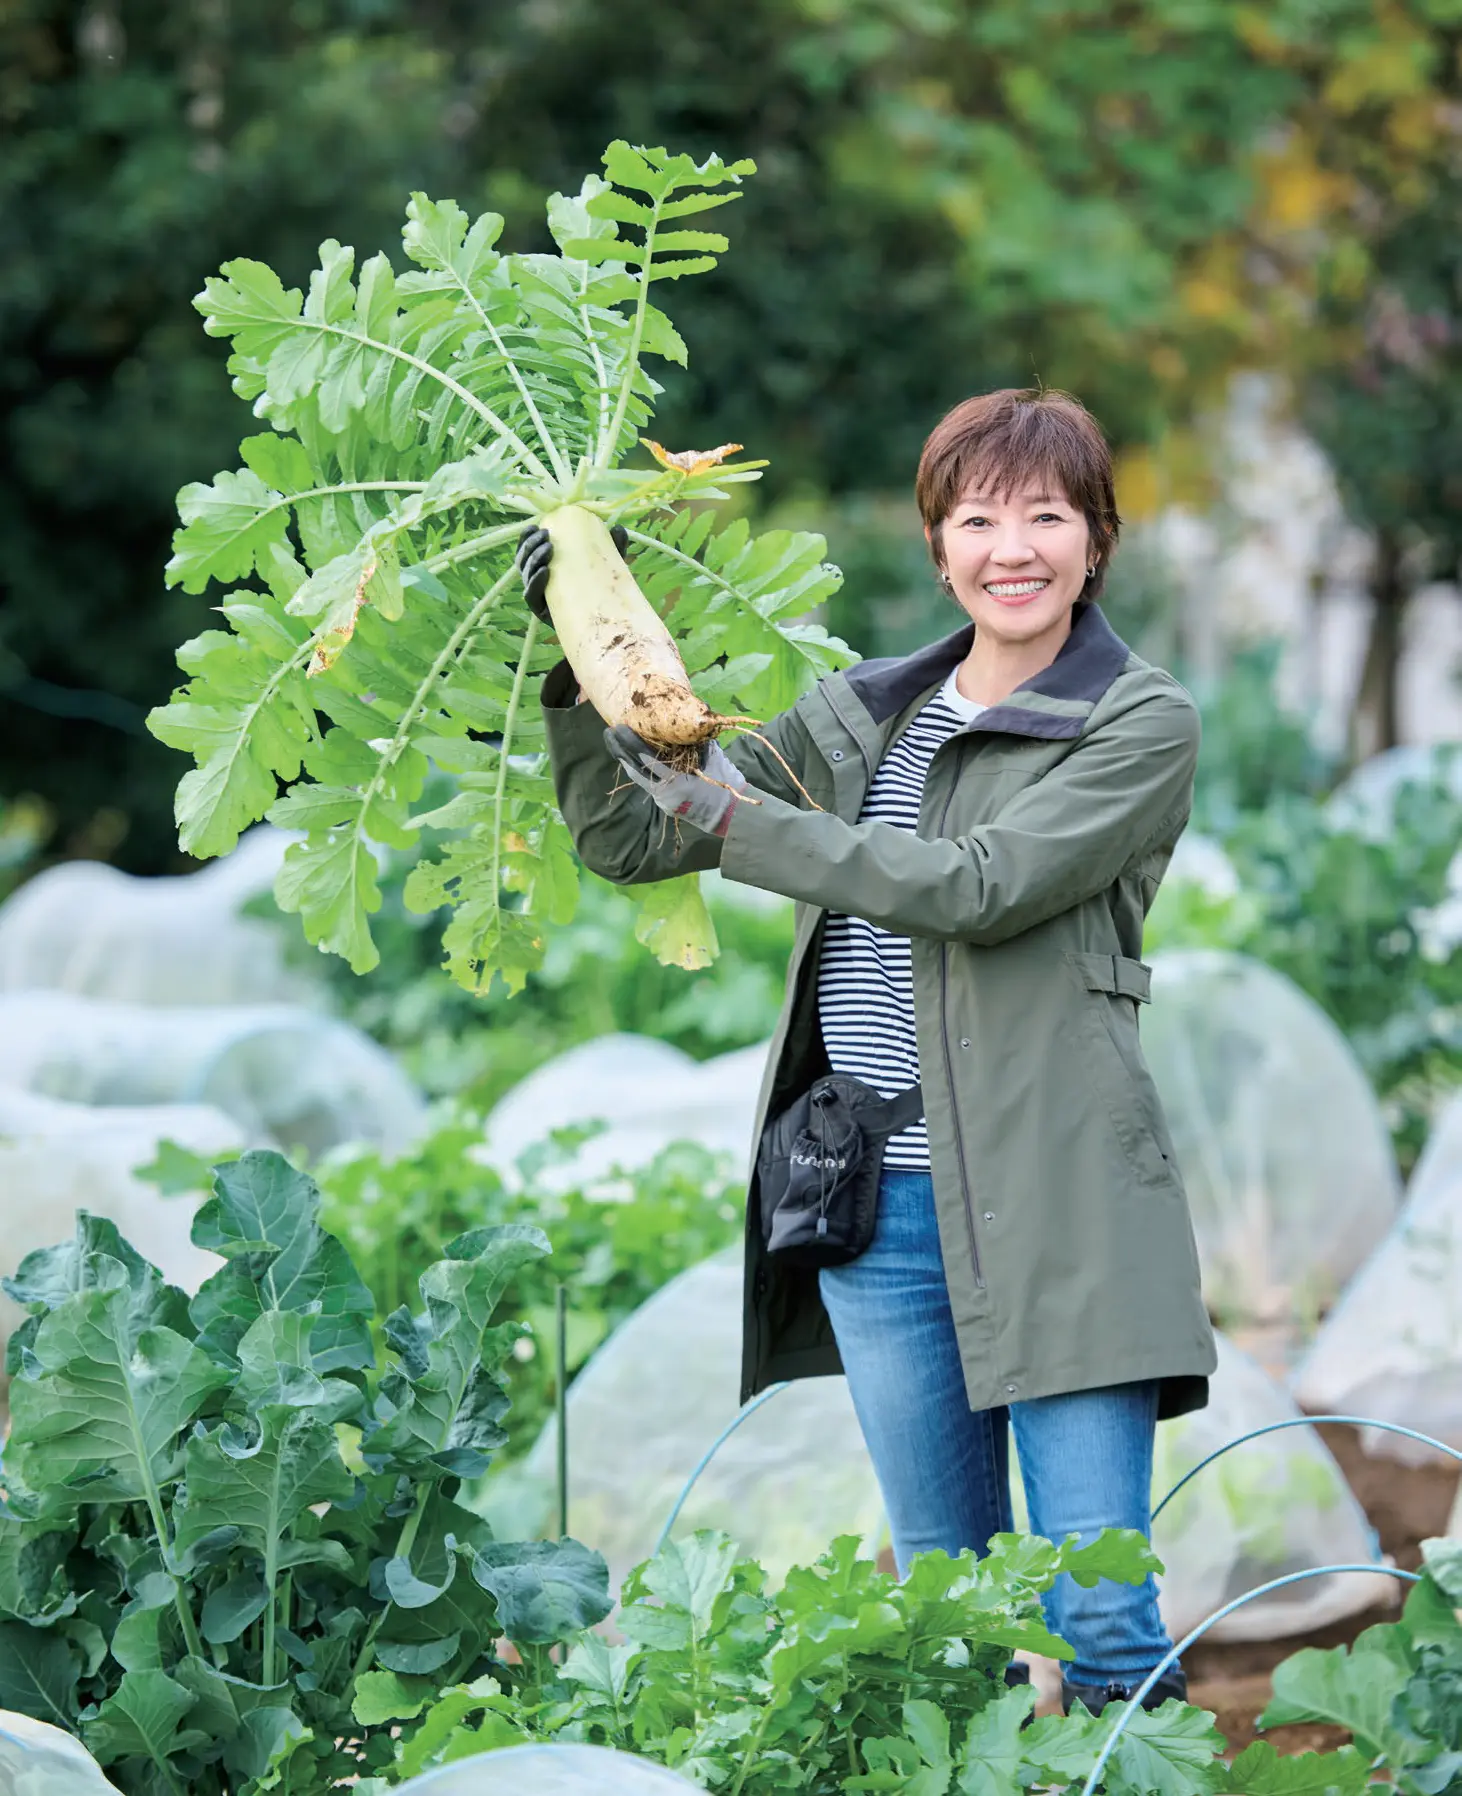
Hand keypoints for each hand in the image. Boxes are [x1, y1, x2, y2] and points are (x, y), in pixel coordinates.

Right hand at [515, 522, 628, 624]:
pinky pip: (532, 596)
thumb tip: (618, 528)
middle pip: (523, 561)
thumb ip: (612, 548)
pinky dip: (536, 582)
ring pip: (526, 575)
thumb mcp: (606, 566)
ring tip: (549, 548)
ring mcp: (540, 598)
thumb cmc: (601, 591)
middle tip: (546, 535)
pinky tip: (545, 571)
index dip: (526, 538)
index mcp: (545, 568)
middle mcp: (538, 583)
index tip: (534, 525)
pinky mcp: (542, 613)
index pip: (528, 551)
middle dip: (530, 545)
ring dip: (534, 559)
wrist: (604, 626)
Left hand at [605, 725, 748, 837]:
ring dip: (624, 758)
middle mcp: (666, 790)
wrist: (729, 809)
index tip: (619, 727)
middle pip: (635, 767)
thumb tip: (687, 716)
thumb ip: (694, 738)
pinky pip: (645, 783)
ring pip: (637, 776)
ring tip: (613, 742)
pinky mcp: (663, 803)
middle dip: (620, 749)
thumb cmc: (722, 778)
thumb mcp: (711, 754)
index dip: (630, 742)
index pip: (646, 758)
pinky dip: (636, 768)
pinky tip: (627, 757)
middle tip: (609, 732)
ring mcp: (663, 799)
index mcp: (677, 777)